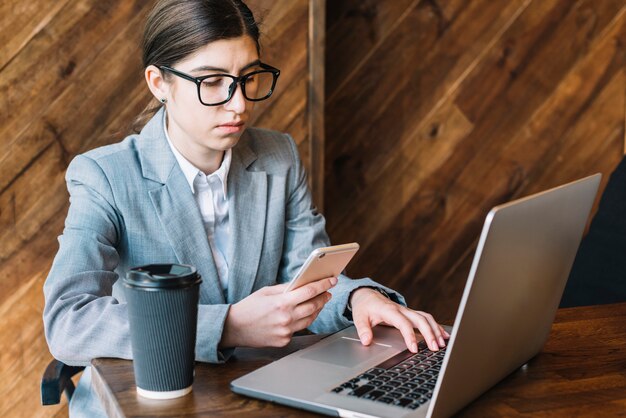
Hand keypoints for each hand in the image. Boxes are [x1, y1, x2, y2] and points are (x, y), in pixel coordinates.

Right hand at [220, 276, 337, 347]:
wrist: (234, 328)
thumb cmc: (249, 307)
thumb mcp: (266, 292)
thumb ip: (286, 289)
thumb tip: (302, 284)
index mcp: (281, 302)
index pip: (309, 291)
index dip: (323, 285)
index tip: (332, 280)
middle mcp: (286, 318)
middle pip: (314, 306)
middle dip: (323, 297)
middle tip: (327, 292)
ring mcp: (286, 331)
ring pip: (310, 319)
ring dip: (317, 310)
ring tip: (319, 302)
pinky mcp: (284, 341)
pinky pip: (299, 329)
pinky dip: (302, 321)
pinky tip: (302, 315)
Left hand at [350, 288, 449, 352]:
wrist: (367, 295)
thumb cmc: (365, 307)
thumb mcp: (359, 317)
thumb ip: (362, 329)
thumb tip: (366, 341)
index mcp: (390, 311)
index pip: (403, 323)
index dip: (410, 336)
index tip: (414, 349)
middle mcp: (402, 309)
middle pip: (420, 319)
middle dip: (429, 334)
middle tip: (435, 348)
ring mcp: (407, 311)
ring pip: (426, 318)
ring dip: (435, 330)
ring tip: (442, 344)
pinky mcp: (410, 314)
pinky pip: (426, 318)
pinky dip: (436, 326)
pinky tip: (444, 335)